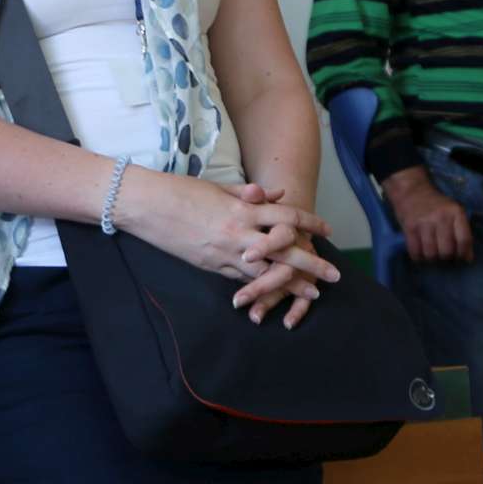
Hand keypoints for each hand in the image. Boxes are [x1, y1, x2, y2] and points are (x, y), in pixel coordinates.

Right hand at [120, 171, 336, 323]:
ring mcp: (225, 252)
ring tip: (311, 294)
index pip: (287, 217)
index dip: (310, 223)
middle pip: (285, 250)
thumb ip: (249, 194)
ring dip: (291, 283)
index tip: (328, 231)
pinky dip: (260, 288)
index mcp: (243, 208)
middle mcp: (239, 232)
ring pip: (266, 272)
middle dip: (312, 263)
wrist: (148, 205)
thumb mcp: (220, 187)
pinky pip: (241, 280)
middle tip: (334, 275)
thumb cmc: (183, 191)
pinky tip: (274, 295)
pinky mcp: (211, 266)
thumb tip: (277, 195)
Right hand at [379, 166, 473, 263]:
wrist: (412, 191)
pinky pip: (415, 252)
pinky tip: (421, 252)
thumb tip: (468, 258)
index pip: (464, 240)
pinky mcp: (410, 228)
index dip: (463, 254)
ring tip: (432, 252)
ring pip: (431, 254)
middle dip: (446, 257)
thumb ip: (463, 233)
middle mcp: (441, 217)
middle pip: (447, 251)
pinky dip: (419, 257)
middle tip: (444, 254)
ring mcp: (424, 223)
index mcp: (456, 213)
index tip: (461, 258)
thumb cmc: (437, 205)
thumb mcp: (454, 212)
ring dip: (432, 258)